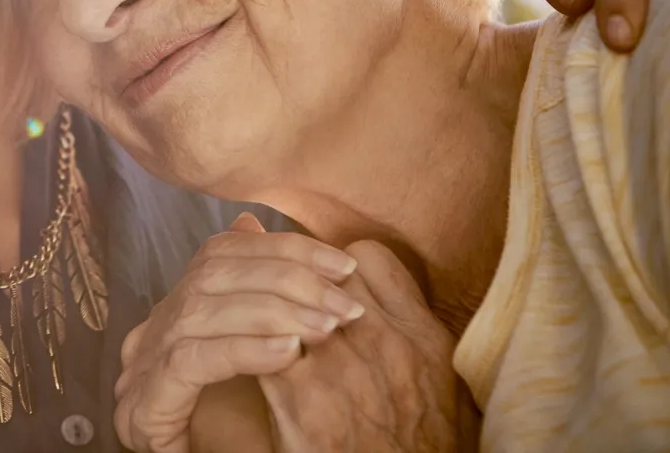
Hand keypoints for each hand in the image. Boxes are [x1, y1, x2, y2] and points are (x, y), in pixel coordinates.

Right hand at [114, 214, 363, 452]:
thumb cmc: (242, 433)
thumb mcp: (265, 362)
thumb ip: (270, 310)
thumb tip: (264, 232)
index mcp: (178, 311)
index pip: (221, 253)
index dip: (282, 248)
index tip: (343, 265)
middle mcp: (154, 330)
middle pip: (212, 273)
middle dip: (287, 278)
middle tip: (345, 303)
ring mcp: (143, 365)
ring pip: (201, 310)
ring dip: (274, 312)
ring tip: (327, 326)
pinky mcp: (144, 404)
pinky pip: (192, 360)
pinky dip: (243, 349)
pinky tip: (288, 353)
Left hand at [258, 240, 465, 452]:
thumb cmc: (419, 444)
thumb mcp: (442, 382)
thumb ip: (412, 326)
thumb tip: (377, 288)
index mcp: (421, 332)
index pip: (365, 256)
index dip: (338, 265)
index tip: (326, 283)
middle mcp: (382, 340)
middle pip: (318, 274)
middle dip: (297, 283)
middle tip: (284, 299)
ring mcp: (339, 365)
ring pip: (284, 302)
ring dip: (270, 310)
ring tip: (261, 325)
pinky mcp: (299, 397)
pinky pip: (260, 345)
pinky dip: (250, 346)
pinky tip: (248, 357)